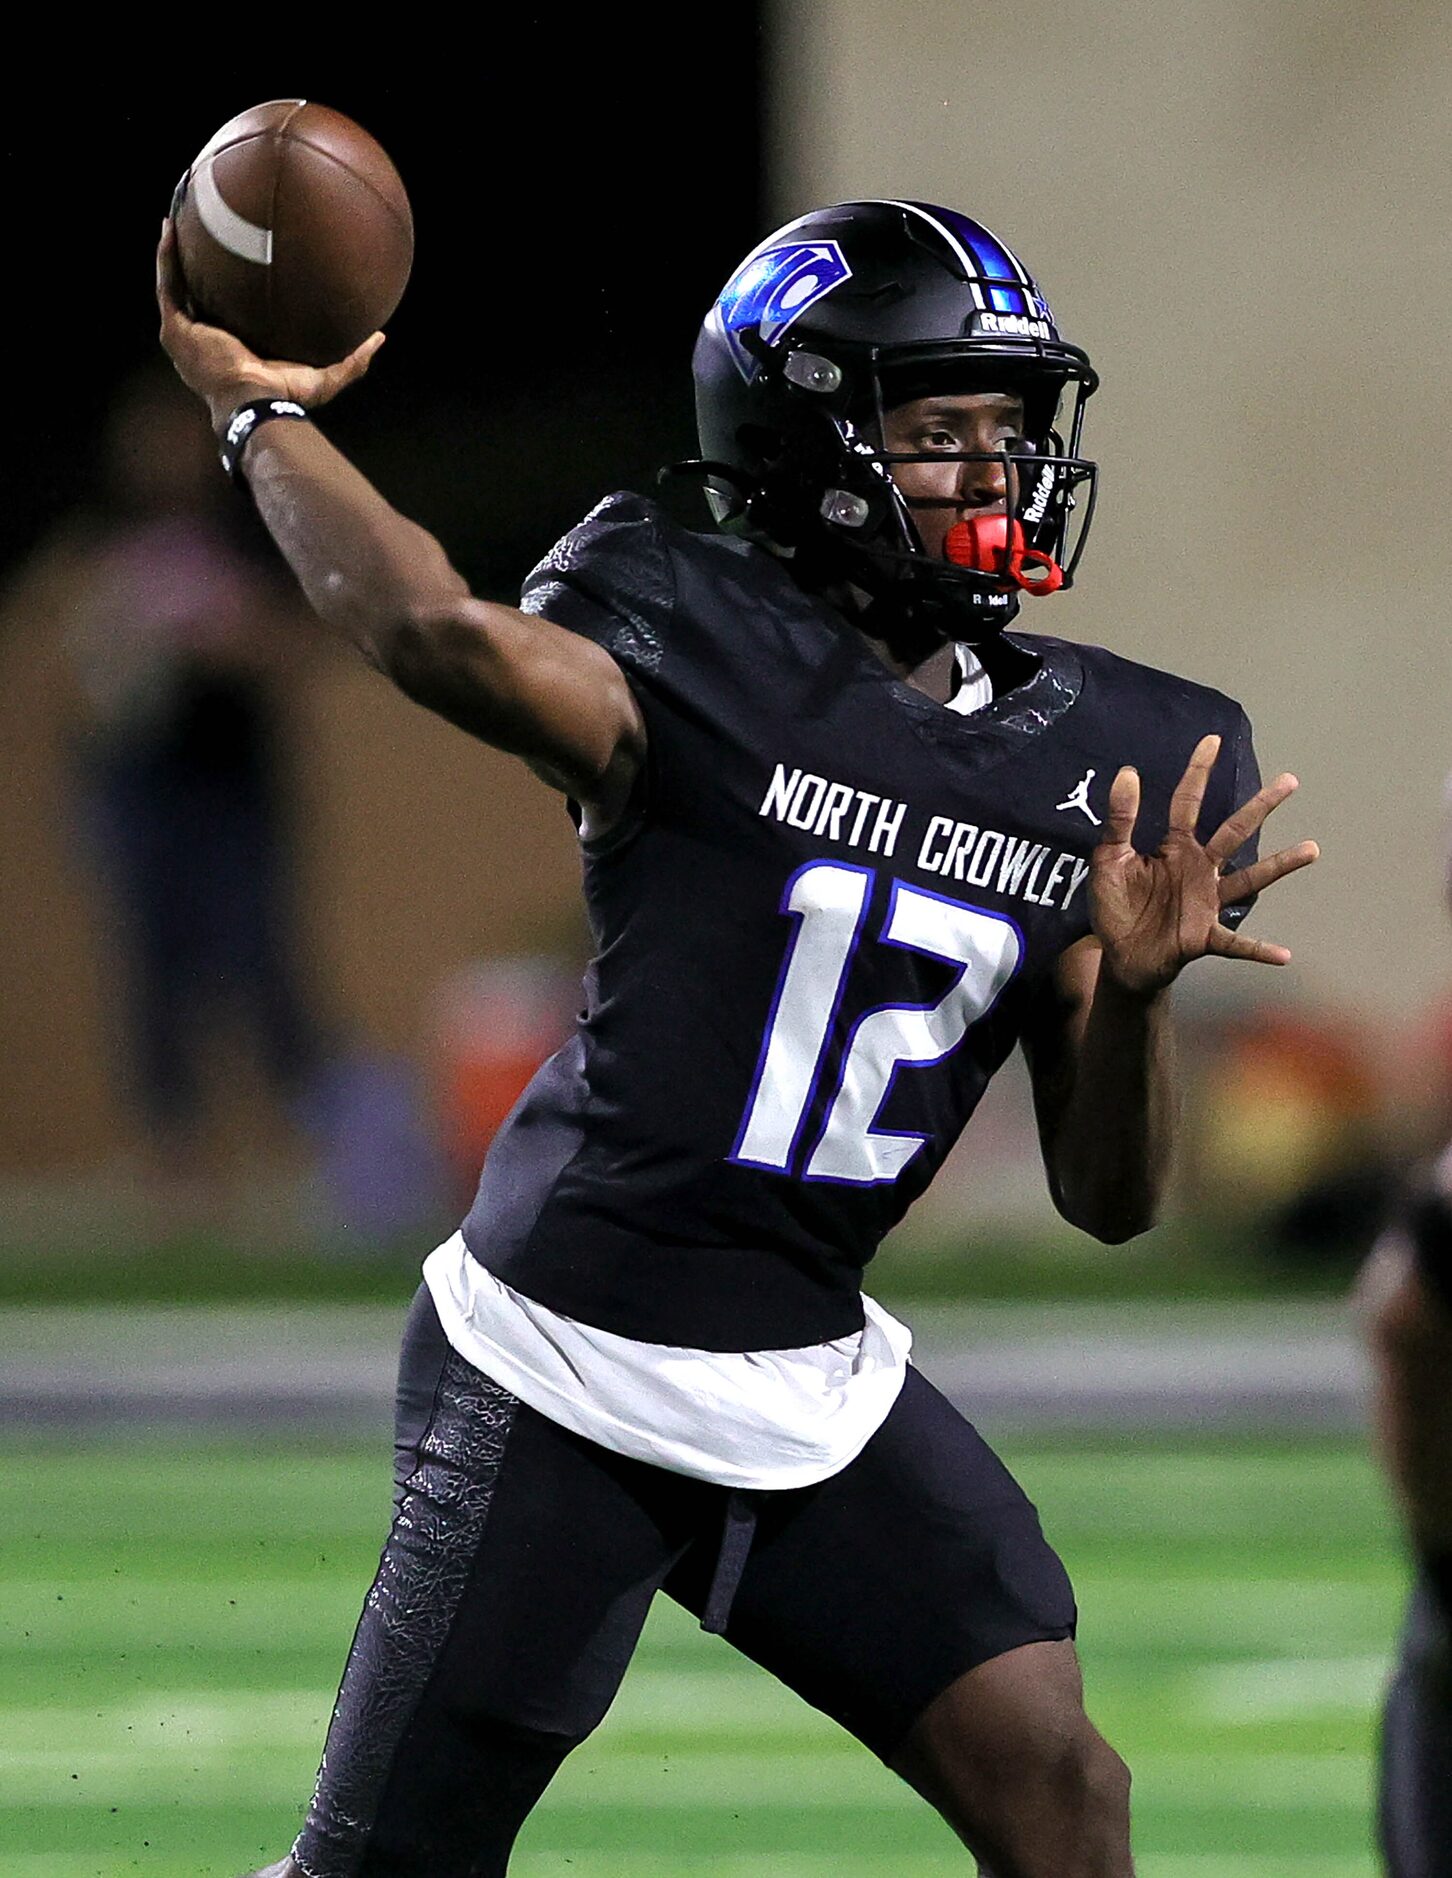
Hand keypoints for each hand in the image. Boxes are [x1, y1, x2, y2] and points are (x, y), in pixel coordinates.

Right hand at [156, 220, 383, 430]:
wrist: (255, 400)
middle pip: (198, 294)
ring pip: (176, 284)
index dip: (232, 286)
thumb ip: (353, 358)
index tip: (243, 257)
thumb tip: (380, 337)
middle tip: (207, 229)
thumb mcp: (325, 375)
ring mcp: (189, 334)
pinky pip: (168, 284)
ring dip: (175, 252)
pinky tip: (170, 227)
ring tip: (178, 218)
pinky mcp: (176, 328)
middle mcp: (208, 341)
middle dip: (198, 263)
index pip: (231, 312)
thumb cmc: (286, 396)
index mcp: (237, 348)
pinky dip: (167, 256)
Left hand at [1089, 732, 1318, 995]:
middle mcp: (1199, 869)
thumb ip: (1119, 820)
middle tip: (1290, 780)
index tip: (1212, 740)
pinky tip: (1284, 955)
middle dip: (1260, 806)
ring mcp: (1207, 901)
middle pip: (1234, 832)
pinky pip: (1236, 944)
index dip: (1197, 772)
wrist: (1122, 955)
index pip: (1188, 802)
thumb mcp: (1109, 860)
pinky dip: (1259, 949)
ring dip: (1280, 865)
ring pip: (1249, 880)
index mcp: (1174, 848)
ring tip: (1312, 848)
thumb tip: (1128, 772)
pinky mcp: (1204, 936)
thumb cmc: (1118, 906)